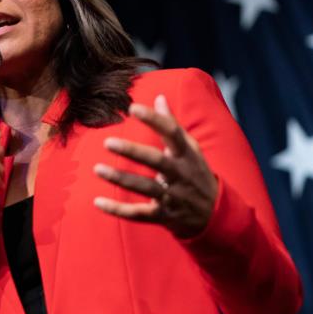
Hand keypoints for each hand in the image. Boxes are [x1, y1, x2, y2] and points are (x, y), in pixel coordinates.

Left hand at [93, 95, 218, 238]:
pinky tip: (98, 202)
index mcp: (186, 154)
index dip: (154, 119)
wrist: (215, 213)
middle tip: (108, 142)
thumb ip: (172, 124)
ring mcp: (172, 196)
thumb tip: (159, 97)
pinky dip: (118, 210)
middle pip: (156, 161)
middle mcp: (180, 174)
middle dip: (132, 151)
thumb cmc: (195, 173)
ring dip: (121, 179)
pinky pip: (139, 214)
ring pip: (145, 187)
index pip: (172, 133)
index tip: (133, 108)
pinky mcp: (163, 215)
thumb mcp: (190, 148)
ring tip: (97, 169)